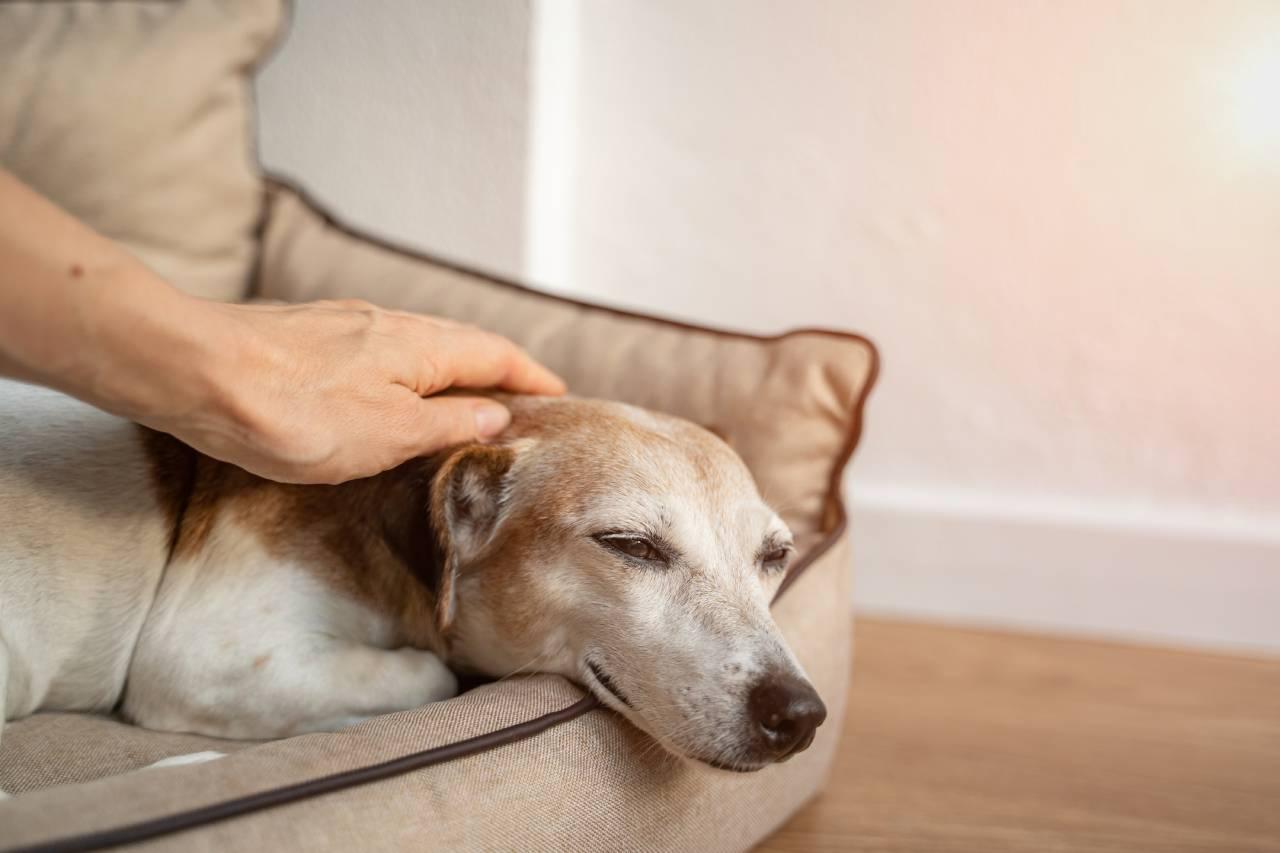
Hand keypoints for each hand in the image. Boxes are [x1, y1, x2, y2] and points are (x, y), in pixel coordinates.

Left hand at [142, 297, 565, 483]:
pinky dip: (410, 370)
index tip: (559, 397)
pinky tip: (393, 391)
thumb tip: (497, 415)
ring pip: (419, 344)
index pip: (495, 356)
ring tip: (468, 398)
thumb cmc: (292, 411)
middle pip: (461, 343)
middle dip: (499, 369)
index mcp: (420, 347)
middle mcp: (389, 324)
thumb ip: (448, 425)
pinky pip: (381, 350)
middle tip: (523, 398)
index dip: (531, 378)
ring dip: (454, 369)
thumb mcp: (388, 434)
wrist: (194, 373)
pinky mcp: (309, 338)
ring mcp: (346, 326)